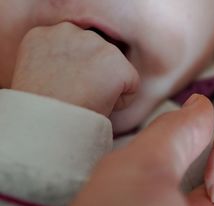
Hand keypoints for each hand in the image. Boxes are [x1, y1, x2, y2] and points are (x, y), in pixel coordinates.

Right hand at [11, 22, 138, 115]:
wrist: (45, 121)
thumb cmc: (40, 111)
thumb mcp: (37, 76)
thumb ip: (56, 64)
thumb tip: (79, 72)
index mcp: (45, 34)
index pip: (74, 48)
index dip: (74, 73)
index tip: (63, 89)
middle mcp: (70, 31)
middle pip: (97, 54)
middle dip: (93, 75)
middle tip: (74, 97)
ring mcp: (96, 43)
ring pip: (114, 69)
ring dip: (106, 87)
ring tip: (82, 101)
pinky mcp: (117, 62)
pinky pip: (132, 85)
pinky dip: (122, 101)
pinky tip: (100, 107)